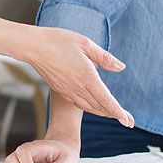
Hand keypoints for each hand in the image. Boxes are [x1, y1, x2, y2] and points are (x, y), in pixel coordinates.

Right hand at [19, 27, 133, 123]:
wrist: (33, 47)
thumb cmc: (59, 41)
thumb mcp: (86, 43)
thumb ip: (104, 57)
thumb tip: (121, 67)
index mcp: (87, 76)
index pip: (106, 99)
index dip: (119, 111)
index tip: (128, 122)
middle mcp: (78, 87)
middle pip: (100, 107)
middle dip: (115, 115)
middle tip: (128, 122)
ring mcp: (68, 91)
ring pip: (90, 107)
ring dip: (103, 112)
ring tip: (114, 115)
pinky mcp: (61, 90)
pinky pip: (79, 104)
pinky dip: (91, 108)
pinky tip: (95, 106)